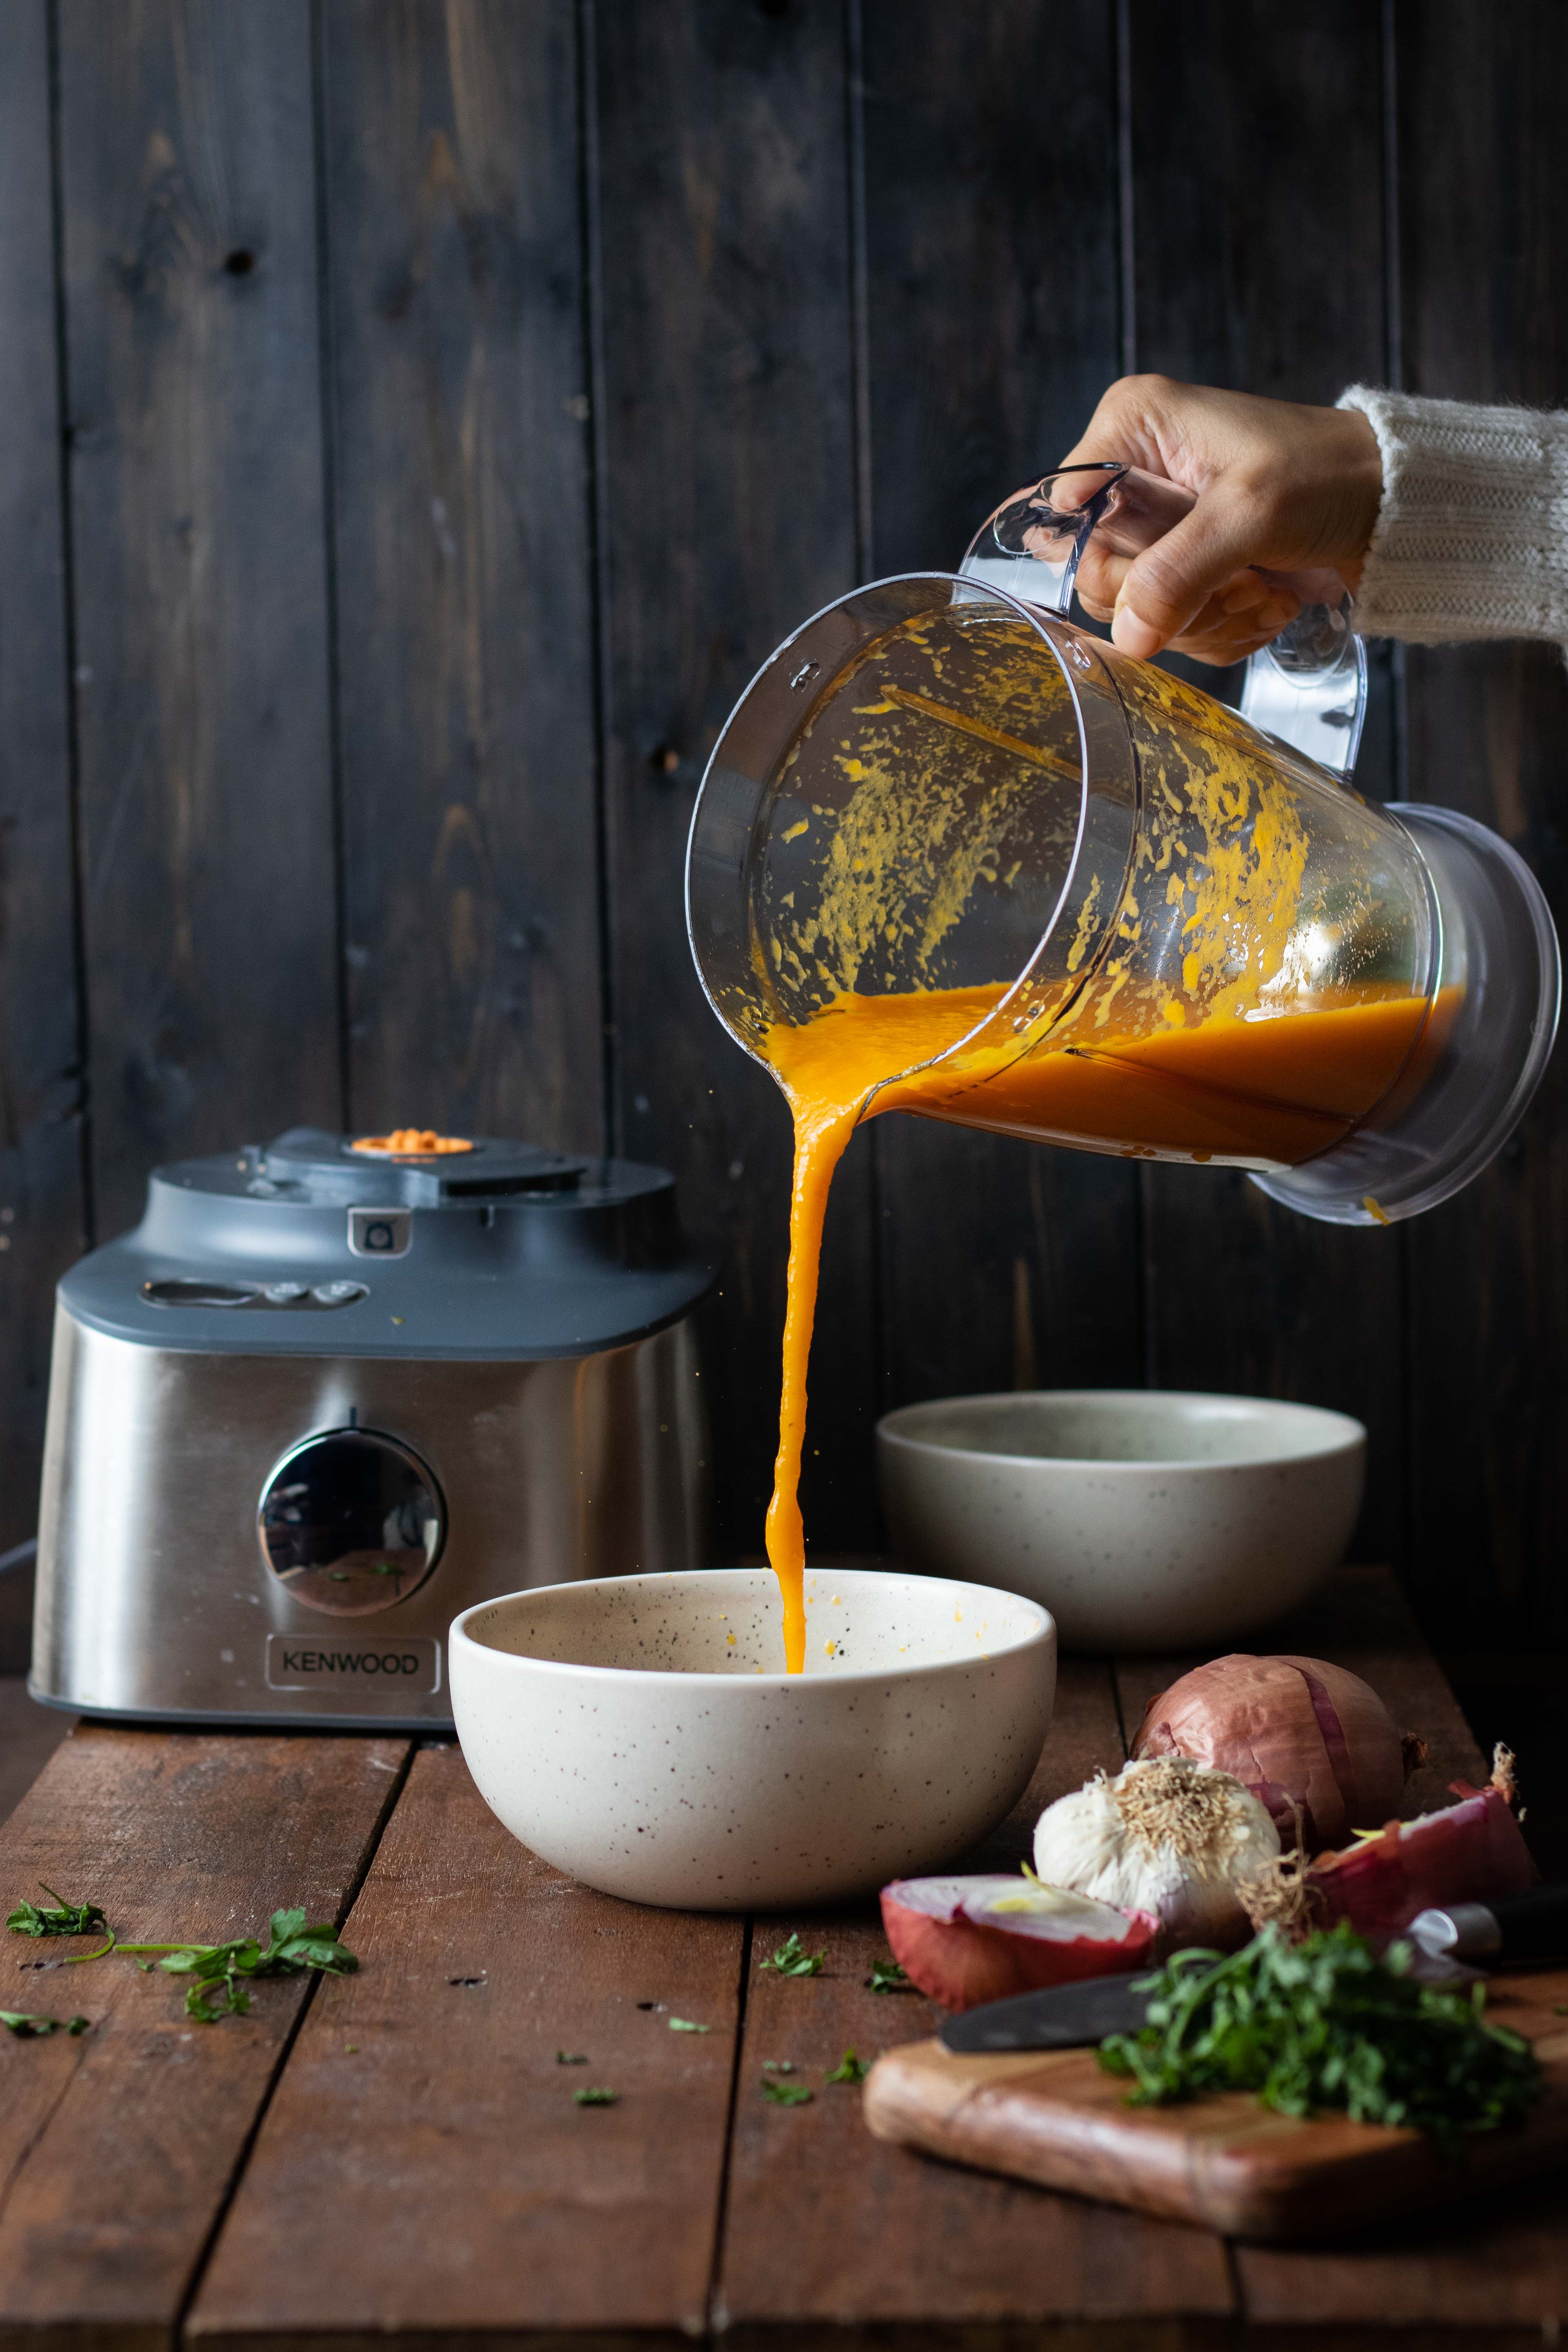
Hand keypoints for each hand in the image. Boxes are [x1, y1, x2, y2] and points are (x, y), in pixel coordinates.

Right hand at [1053, 377, 1382, 665]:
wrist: (1393, 503)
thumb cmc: (1328, 475)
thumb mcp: (1251, 513)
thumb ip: (1179, 572)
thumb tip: (1129, 637)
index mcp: (1132, 430)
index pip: (1066, 515)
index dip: (1112, 560)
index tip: (1171, 566)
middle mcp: (1136, 475)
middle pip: (1100, 575)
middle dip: (1171, 597)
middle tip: (1239, 580)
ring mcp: (1161, 529)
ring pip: (1139, 612)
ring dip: (1208, 618)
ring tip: (1263, 587)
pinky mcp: (1189, 571)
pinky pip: (1175, 628)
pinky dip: (1225, 629)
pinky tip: (1267, 599)